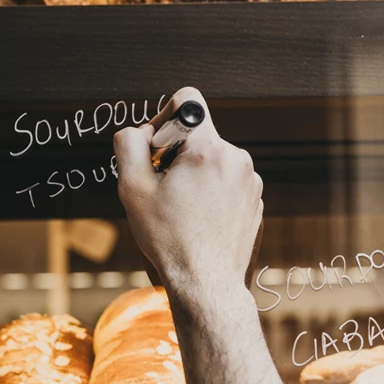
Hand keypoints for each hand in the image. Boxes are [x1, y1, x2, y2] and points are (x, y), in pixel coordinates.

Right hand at [114, 87, 262, 296]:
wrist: (206, 282)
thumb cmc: (170, 240)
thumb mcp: (132, 189)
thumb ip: (128, 145)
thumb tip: (137, 132)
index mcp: (207, 149)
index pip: (187, 100)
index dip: (164, 120)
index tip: (156, 151)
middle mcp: (235, 157)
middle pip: (198, 133)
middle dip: (175, 153)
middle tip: (164, 188)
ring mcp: (249, 178)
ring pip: (212, 158)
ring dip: (194, 173)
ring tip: (183, 207)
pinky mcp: (255, 197)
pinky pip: (227, 179)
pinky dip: (211, 190)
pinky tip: (199, 217)